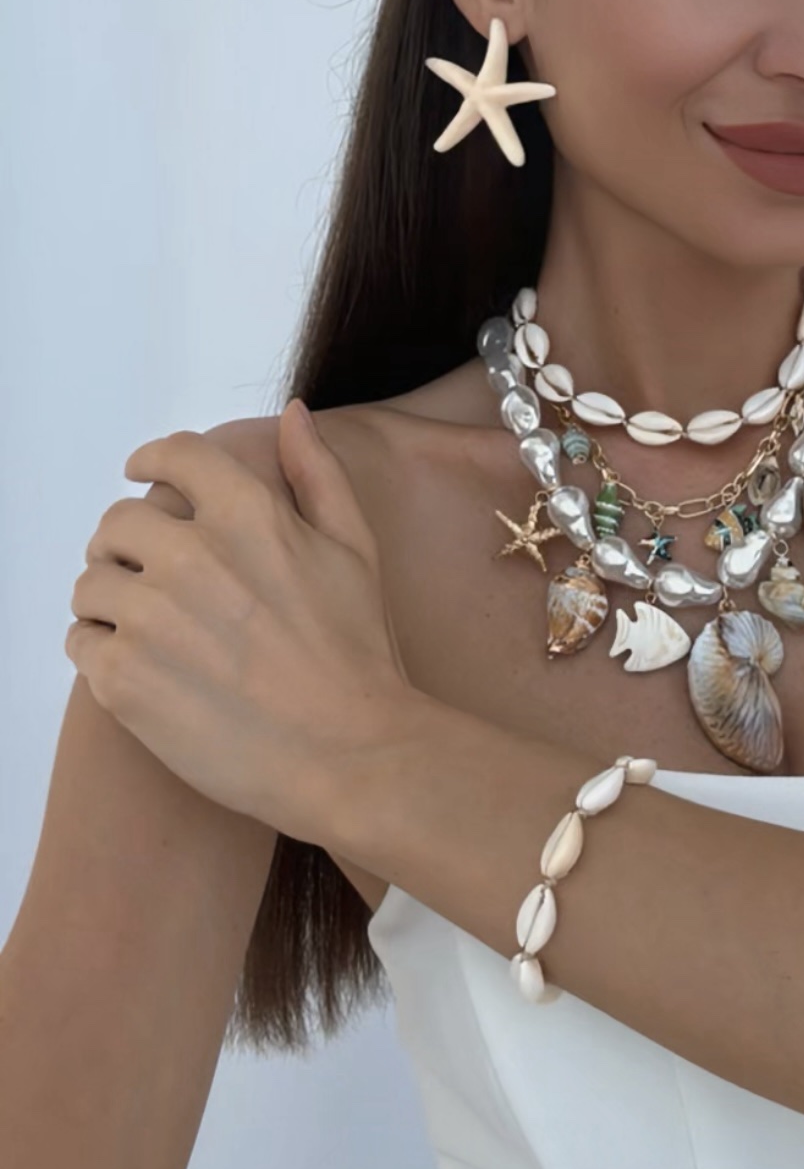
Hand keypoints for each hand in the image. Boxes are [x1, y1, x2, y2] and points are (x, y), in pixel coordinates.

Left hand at [65, 401, 420, 843]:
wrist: (350, 754)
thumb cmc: (358, 655)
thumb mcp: (355, 548)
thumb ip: (317, 474)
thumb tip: (295, 414)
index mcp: (248, 514)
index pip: (172, 457)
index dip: (151, 461)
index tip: (142, 474)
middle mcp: (190, 555)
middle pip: (117, 522)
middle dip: (127, 544)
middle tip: (147, 575)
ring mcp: (150, 618)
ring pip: (90, 583)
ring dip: (109, 599)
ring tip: (143, 628)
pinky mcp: (122, 679)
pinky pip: (80, 642)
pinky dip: (99, 651)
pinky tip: (139, 669)